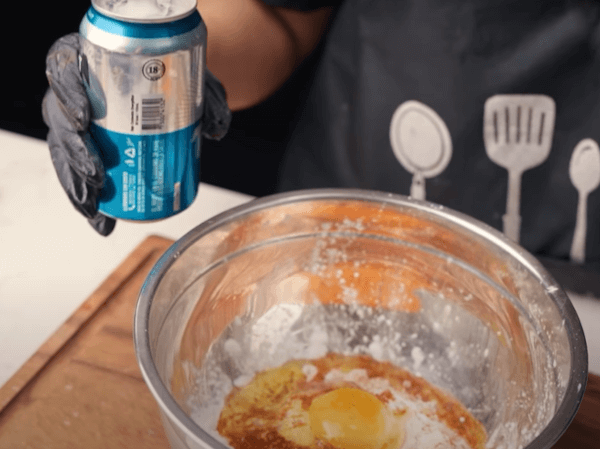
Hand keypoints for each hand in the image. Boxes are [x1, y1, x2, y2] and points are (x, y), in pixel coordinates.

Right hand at [42, 33, 230, 235]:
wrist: (174, 87)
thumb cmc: (175, 78)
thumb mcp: (194, 80)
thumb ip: (209, 99)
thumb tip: (215, 129)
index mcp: (93, 62)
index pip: (65, 69)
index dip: (68, 94)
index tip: (85, 117)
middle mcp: (77, 90)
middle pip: (58, 118)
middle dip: (73, 152)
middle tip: (97, 174)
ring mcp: (75, 120)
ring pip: (63, 150)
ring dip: (75, 182)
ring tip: (95, 203)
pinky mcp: (81, 147)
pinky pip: (74, 171)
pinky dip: (86, 198)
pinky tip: (98, 217)